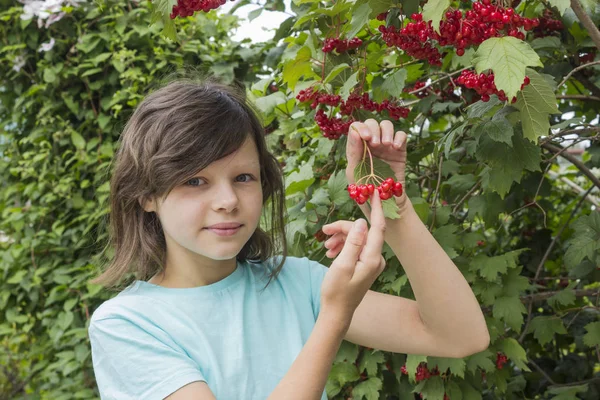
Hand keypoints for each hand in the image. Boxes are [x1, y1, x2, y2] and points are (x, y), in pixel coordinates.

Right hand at [319, 189, 386, 324]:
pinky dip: (343, 246)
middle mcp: (376, 258)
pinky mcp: (365, 264)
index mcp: (373, 258)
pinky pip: (355, 247)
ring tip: (326, 247)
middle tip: (325, 231)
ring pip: (357, 238)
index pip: (377, 227)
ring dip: (341, 238)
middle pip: (362, 232)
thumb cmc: (337, 292)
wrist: (336, 312)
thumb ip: (353, 243)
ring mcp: (371, 262)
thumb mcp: (342, 265)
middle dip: (344, 228)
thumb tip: (361, 222)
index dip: (376, 209)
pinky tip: (331, 251)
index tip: (374, 193)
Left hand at [346, 119, 407, 214]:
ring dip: (386, 131)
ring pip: (386, 125)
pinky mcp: (399, 151)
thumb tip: (354, 131)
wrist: (385, 204)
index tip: (365, 138)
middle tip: (374, 143)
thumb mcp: (354, 172)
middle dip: (373, 129)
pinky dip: (399, 137)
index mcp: (357, 147)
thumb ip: (353, 152)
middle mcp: (371, 144)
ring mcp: (385, 146)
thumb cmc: (365, 191)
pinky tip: (395, 147)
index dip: (361, 127)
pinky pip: (401, 135)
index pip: (357, 127)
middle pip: (372, 122)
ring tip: (386, 145)